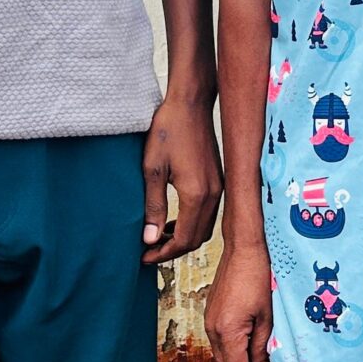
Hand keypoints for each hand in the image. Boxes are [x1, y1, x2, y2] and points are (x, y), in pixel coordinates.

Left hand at [142, 91, 221, 264]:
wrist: (191, 104)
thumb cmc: (168, 130)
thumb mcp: (152, 169)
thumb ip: (153, 206)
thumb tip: (151, 239)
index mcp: (197, 195)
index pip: (184, 239)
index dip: (164, 253)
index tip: (144, 257)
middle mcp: (213, 194)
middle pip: (197, 238)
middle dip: (173, 249)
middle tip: (149, 251)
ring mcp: (219, 187)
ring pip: (204, 227)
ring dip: (183, 237)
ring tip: (158, 237)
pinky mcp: (218, 180)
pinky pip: (208, 213)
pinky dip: (191, 223)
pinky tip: (173, 219)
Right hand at [204, 240, 274, 361]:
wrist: (243, 249)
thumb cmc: (258, 277)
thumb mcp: (267, 316)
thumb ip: (262, 346)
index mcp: (227, 331)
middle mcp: (212, 328)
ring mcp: (209, 320)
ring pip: (221, 355)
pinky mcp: (211, 313)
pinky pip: (219, 341)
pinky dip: (232, 349)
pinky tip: (249, 345)